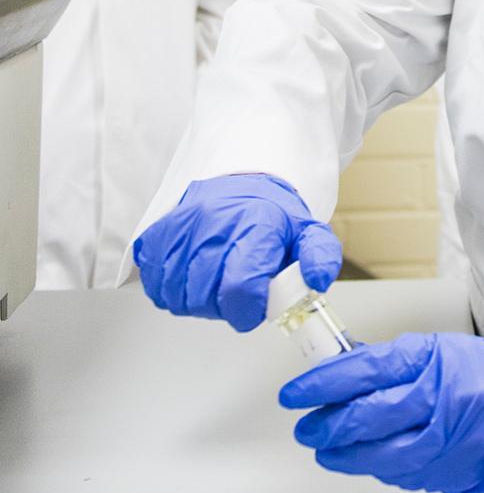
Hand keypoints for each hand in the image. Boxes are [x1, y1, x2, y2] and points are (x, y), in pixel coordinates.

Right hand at [133, 173, 341, 331]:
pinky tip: (194, 272)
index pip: (240, 286)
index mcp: (255, 223)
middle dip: (226, 305)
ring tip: (218, 277)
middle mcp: (213, 223)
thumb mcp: (307, 232)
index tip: (254, 306)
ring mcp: (180, 229)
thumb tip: (318, 281)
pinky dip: (174, 289)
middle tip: (238, 286)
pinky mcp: (155, 237)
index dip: (248, 309)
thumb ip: (320, 257)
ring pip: (180, 297)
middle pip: (207, 297)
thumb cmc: (271, 214)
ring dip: (199, 300)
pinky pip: (156, 286)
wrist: (237, 182)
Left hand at [279, 332, 483, 492]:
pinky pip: (396, 474)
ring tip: (324, 445)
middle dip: (325, 423)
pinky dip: (373, 465)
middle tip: (306, 423)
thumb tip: (340, 365)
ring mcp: (440, 443)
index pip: (364, 370)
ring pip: (375, 455)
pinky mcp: (443, 474)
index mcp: (432, 362)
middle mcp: (436, 403)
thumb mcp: (436, 350)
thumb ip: (388, 360)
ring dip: (341, 452)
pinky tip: (361, 457)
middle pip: (364, 418)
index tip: (297, 391)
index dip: (323, 382)